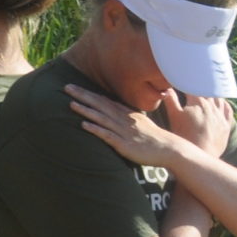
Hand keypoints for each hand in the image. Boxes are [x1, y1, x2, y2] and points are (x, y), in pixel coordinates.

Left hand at [66, 83, 206, 167]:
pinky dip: (96, 129)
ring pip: (102, 118)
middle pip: (100, 105)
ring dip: (86, 110)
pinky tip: (84, 125)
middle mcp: (124, 119)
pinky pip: (108, 135)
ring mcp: (123, 131)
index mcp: (127, 113)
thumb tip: (112, 110)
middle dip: (83, 96)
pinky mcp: (124, 144)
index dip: (89, 93)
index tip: (75, 86)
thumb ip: (125, 116)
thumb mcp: (139, 122)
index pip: (104, 100)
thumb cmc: (153, 138)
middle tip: (67, 87)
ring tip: (71, 104)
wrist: (169, 149)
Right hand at [160, 88, 235, 158]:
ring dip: (212, 93)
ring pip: (219, 98)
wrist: (201, 154)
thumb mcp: (174, 117)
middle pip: (207, 90)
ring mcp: (221, 115)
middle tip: (193, 84)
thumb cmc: (184, 136)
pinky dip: (223, 103)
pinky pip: (228, 109)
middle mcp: (212, 105)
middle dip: (199, 85)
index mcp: (198, 101)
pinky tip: (219, 103)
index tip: (181, 80)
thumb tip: (167, 88)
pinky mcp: (226, 125)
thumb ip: (171, 100)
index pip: (192, 85)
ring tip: (206, 91)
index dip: (186, 81)